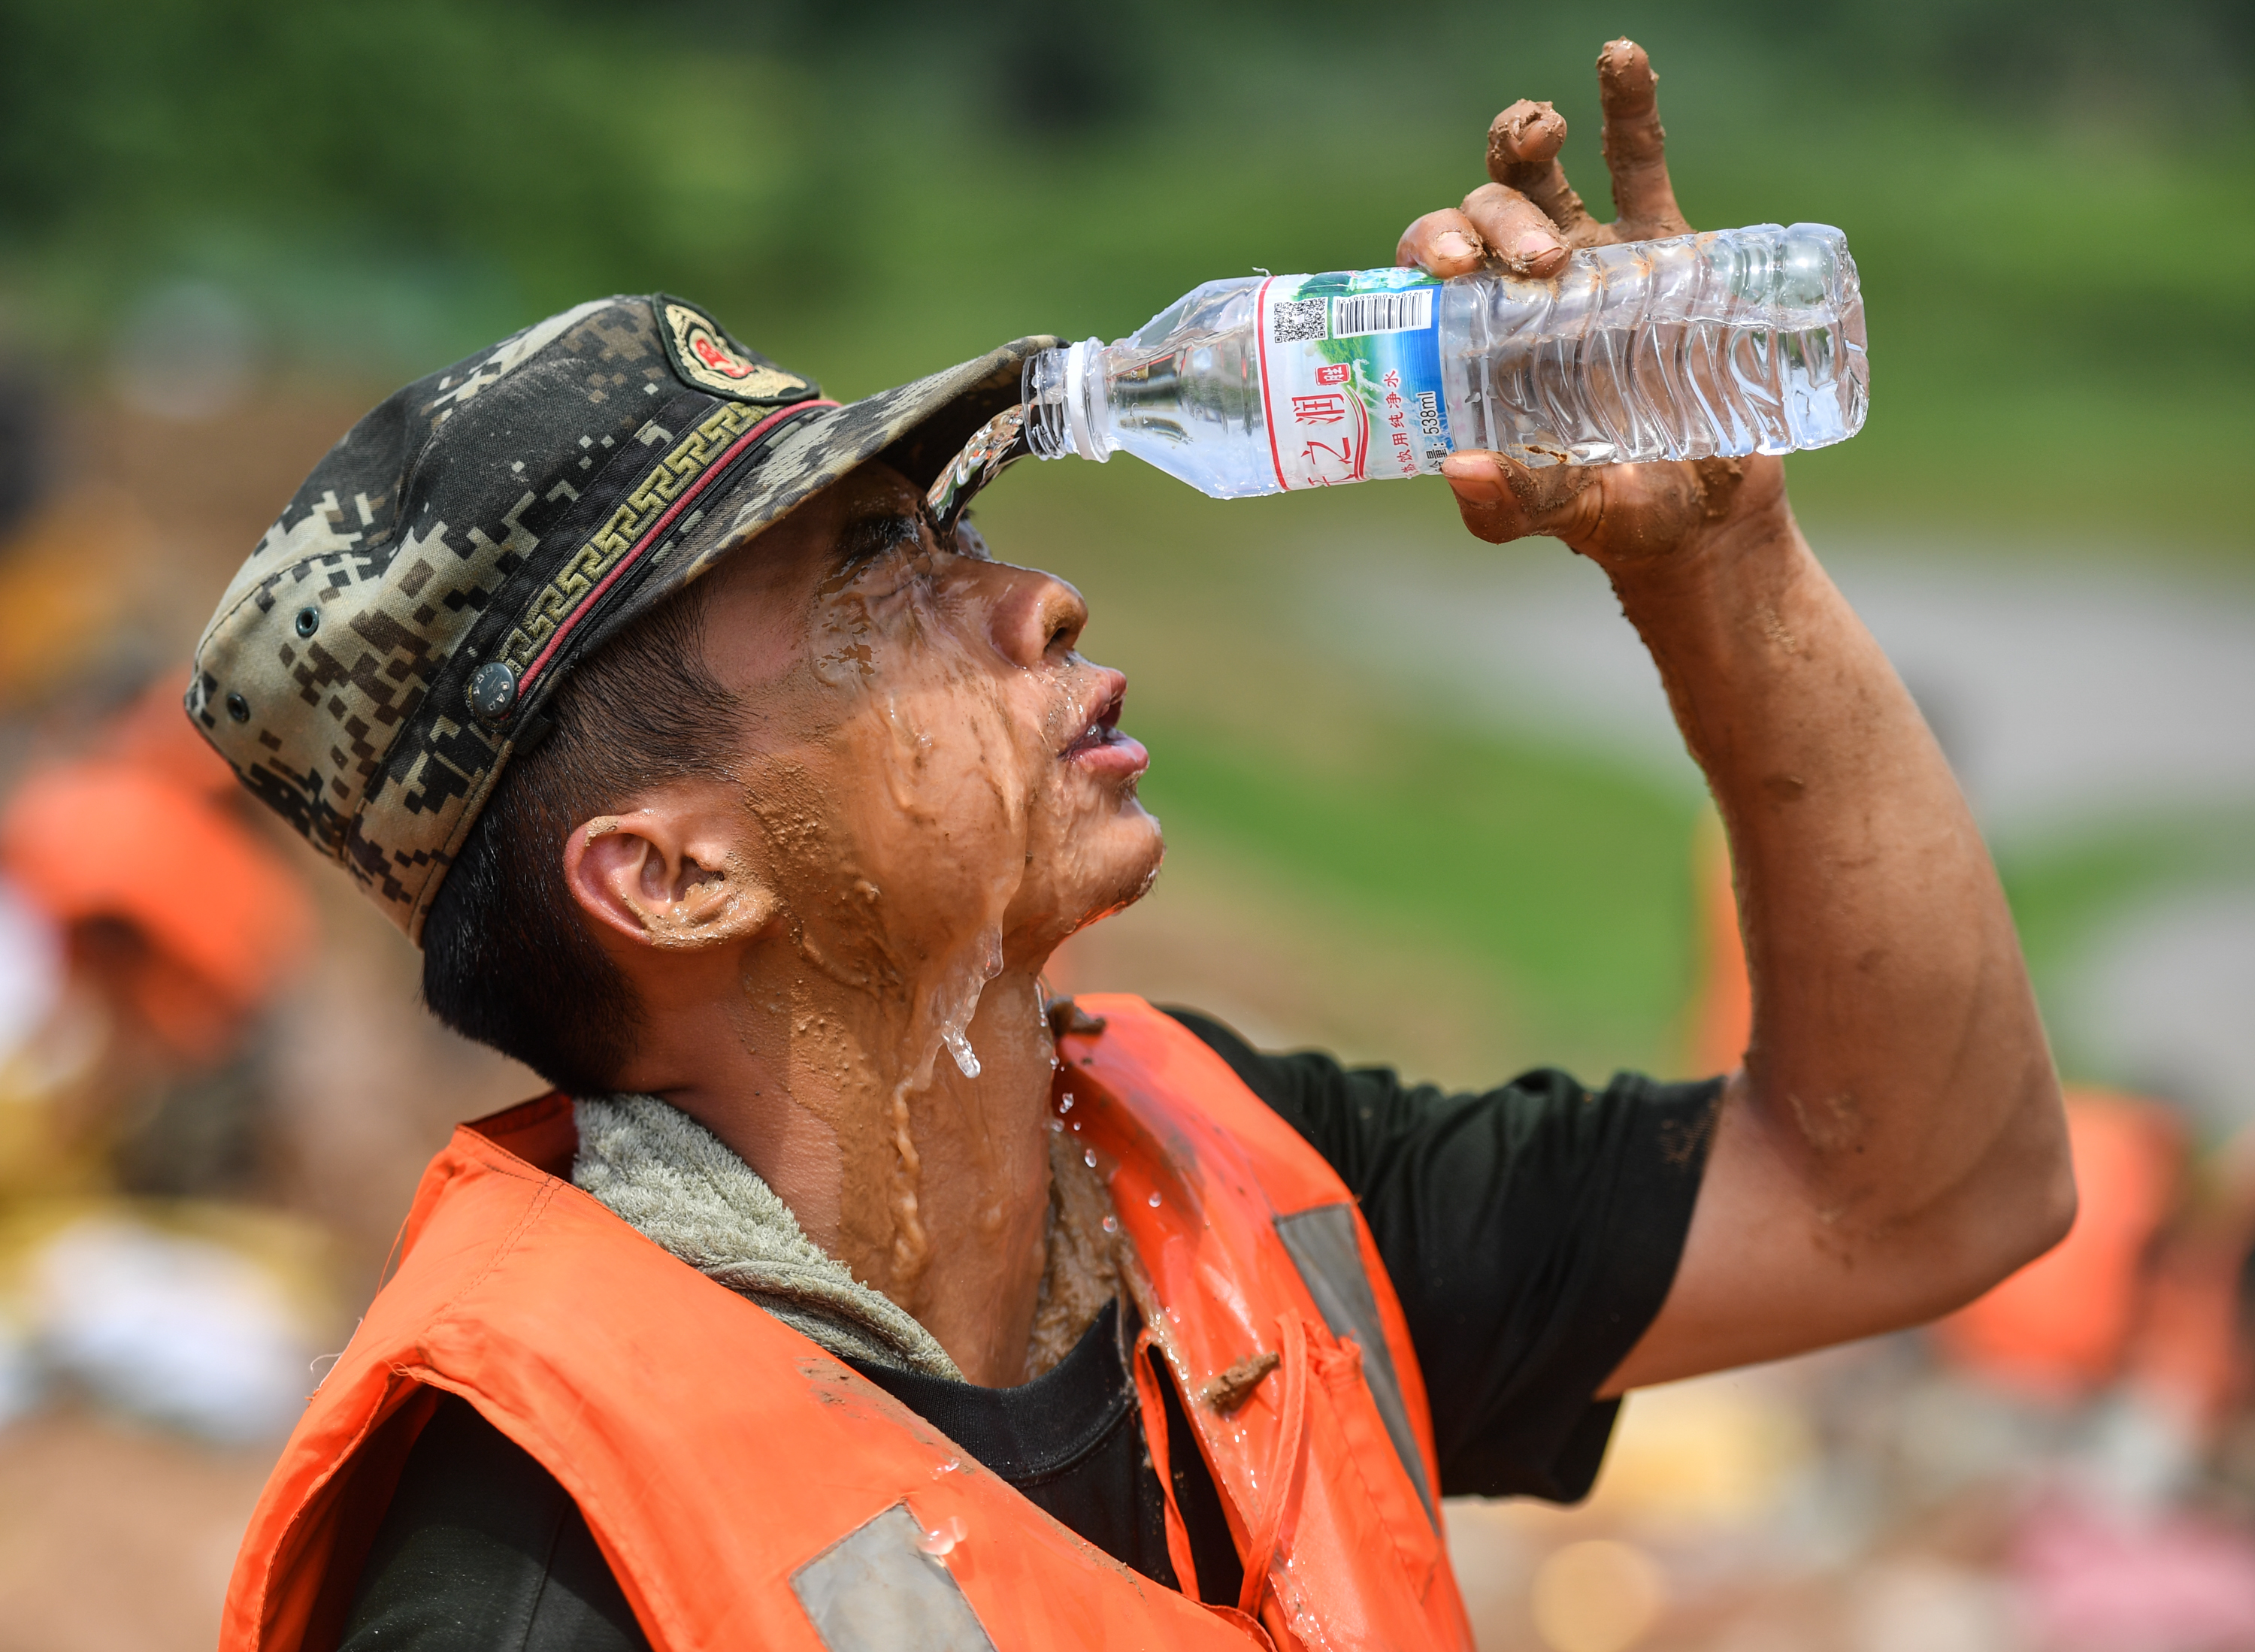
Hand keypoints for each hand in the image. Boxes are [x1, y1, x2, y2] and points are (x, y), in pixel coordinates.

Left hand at [1394, 40, 1788, 571]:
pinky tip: (1618, 60)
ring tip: (1542, 133)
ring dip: (1529, 146)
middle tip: (1530, 264)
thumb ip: (1514, 502)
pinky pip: (1639, 162)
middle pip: (1482, 216)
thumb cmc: (1619, 513)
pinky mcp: (1662, 247)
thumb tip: (1460, 473)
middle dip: (1492, 219)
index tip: (1451, 267)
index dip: (1429, 248)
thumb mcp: (1568, 511)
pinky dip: (1627, 108)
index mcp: (1479, 341)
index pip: (1429, 272)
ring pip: (1541, 178)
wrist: (1707, 512)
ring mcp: (1591, 259)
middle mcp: (1522, 290)